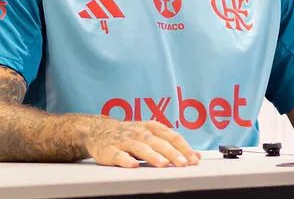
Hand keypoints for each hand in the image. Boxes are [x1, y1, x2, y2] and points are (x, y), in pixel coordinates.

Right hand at [83, 117, 200, 167]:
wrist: (98, 131)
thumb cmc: (130, 135)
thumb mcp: (151, 135)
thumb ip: (171, 145)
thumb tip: (195, 156)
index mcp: (151, 127)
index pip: (171, 136)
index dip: (183, 147)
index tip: (193, 159)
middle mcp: (138, 131)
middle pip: (157, 141)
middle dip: (171, 152)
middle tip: (183, 163)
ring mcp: (124, 140)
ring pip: (140, 147)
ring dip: (152, 155)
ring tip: (163, 164)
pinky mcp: (109, 150)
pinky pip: (118, 154)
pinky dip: (126, 159)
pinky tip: (133, 165)